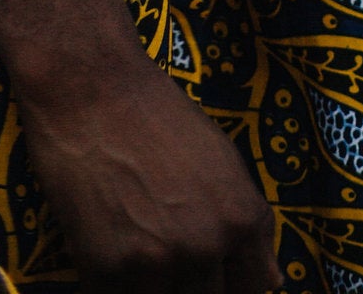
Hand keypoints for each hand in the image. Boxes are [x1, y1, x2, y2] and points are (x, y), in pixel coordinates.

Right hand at [24, 54, 280, 291]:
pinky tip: (109, 250)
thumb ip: (248, 226)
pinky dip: (115, 287)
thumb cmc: (158, 116)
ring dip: (154, 287)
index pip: (257, 288)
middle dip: (195, 288)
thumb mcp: (223, 161)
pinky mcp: (103, 271)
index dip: (234, 286)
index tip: (216, 278)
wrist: (90, 88)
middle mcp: (206, 247)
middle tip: (169, 251)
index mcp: (242, 220)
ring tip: (139, 247)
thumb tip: (272, 282)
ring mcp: (154, 264)